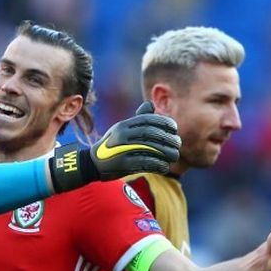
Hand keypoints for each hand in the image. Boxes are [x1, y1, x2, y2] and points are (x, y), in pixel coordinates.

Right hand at [48, 101, 180, 191]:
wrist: (92, 164)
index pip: (148, 120)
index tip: (174, 128)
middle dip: (168, 139)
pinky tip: (164, 166)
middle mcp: (122, 135)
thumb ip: (137, 118)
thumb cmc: (111, 145)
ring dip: (166, 153)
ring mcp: (122, 149)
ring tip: (174, 156)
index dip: (164, 122)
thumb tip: (150, 104)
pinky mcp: (123, 164)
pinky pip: (145, 162)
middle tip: (177, 144)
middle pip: (151, 134)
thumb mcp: (121, 128)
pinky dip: (158, 164)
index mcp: (123, 125)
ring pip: (150, 148)